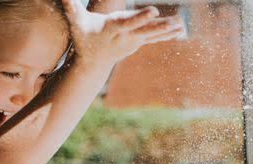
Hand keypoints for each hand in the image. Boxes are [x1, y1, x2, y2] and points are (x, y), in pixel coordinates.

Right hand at [61, 0, 183, 67]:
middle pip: (145, 30)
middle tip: (175, 23)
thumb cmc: (83, 39)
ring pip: (152, 34)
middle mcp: (126, 37)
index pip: (128, 22)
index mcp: (113, 30)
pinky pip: (154, 38)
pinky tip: (179, 30)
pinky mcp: (138, 42)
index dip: (140, 17)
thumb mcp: (76, 25)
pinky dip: (166, 34)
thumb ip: (71, 10)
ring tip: (181, 25)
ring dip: (167, 30)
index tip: (153, 11)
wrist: (93, 64)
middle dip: (160, 27)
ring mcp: (133, 41)